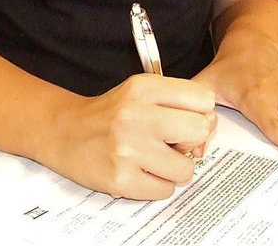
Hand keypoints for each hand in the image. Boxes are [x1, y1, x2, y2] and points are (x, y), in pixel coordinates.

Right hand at [48, 74, 215, 199]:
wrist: (67, 133)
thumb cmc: (111, 112)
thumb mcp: (141, 90)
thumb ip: (177, 100)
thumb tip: (210, 124)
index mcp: (144, 88)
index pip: (202, 98)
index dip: (201, 111)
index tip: (189, 116)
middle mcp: (136, 116)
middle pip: (200, 130)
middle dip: (193, 140)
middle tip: (176, 141)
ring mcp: (128, 150)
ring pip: (186, 168)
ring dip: (175, 167)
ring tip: (156, 158)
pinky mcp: (121, 180)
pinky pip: (165, 190)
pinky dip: (159, 184)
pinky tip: (142, 170)